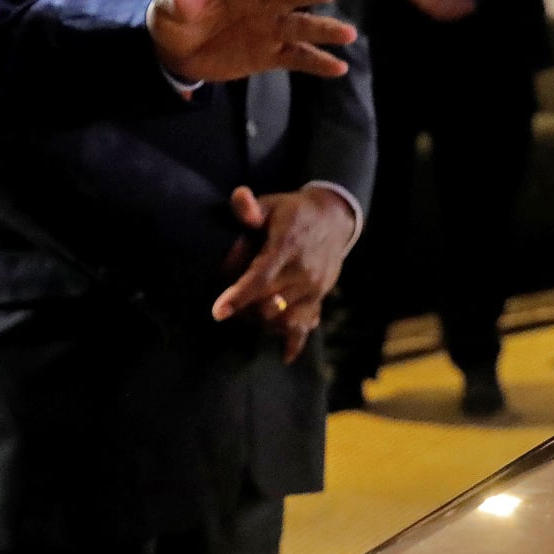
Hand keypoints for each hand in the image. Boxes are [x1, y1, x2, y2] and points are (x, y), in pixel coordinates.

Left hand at [150, 0, 355, 81]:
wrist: (183, 50)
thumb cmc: (176, 20)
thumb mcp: (166, 11)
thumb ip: (176, 2)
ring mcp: (269, 26)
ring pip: (301, 26)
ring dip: (324, 29)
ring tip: (348, 34)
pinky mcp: (272, 52)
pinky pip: (298, 57)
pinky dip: (317, 62)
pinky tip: (339, 68)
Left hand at [211, 185, 356, 362]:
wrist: (334, 219)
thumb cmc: (292, 212)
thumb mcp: (271, 204)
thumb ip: (250, 207)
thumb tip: (239, 197)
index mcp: (286, 247)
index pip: (260, 276)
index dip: (238, 295)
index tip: (218, 311)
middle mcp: (302, 271)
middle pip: (268, 303)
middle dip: (244, 309)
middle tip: (228, 306)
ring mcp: (313, 287)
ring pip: (284, 318)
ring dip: (262, 322)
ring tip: (249, 316)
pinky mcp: (320, 297)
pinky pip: (306, 324)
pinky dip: (295, 341)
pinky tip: (286, 356)